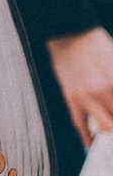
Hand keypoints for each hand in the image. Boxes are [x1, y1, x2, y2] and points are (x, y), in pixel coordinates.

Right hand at [46, 28, 112, 144]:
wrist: (67, 32)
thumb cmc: (97, 43)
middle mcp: (102, 91)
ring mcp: (86, 96)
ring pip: (105, 126)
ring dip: (110, 130)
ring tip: (110, 132)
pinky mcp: (71, 97)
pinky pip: (79, 122)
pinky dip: (86, 136)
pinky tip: (91, 143)